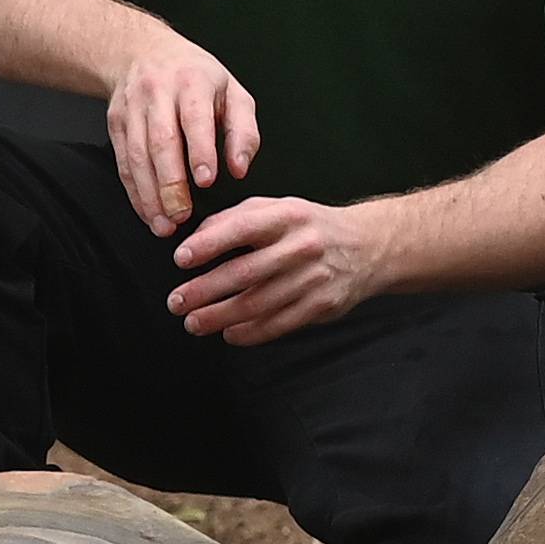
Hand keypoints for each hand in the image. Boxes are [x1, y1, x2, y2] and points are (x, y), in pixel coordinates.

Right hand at [102, 34, 259, 236]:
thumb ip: (244, 130)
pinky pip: (123, 163)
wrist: (141, 51)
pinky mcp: (115, 124)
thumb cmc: (195, 76)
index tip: (206, 180)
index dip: (200, 150)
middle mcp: (158, 93)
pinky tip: (148, 213)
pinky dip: (135, 192)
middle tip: (182, 213)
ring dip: (149, 194)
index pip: (194, 118)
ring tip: (164, 223)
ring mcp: (132, 108)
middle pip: (161, 141)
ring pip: (137, 155)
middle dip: (170, 182)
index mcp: (192, 81)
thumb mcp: (232, 92)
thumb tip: (239, 167)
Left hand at [165, 195, 396, 344]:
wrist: (368, 246)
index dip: (209, 244)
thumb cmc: (309, 227)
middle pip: (246, 272)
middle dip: (205, 290)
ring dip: (220, 317)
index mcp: (286, 216)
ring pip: (259, 303)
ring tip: (193, 322)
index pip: (242, 228)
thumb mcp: (276, 209)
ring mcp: (314, 278)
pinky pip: (280, 323)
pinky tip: (229, 334)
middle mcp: (301, 246)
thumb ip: (233, 219)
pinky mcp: (322, 305)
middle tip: (176, 301)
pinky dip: (251, 332)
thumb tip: (195, 239)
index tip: (181, 258)